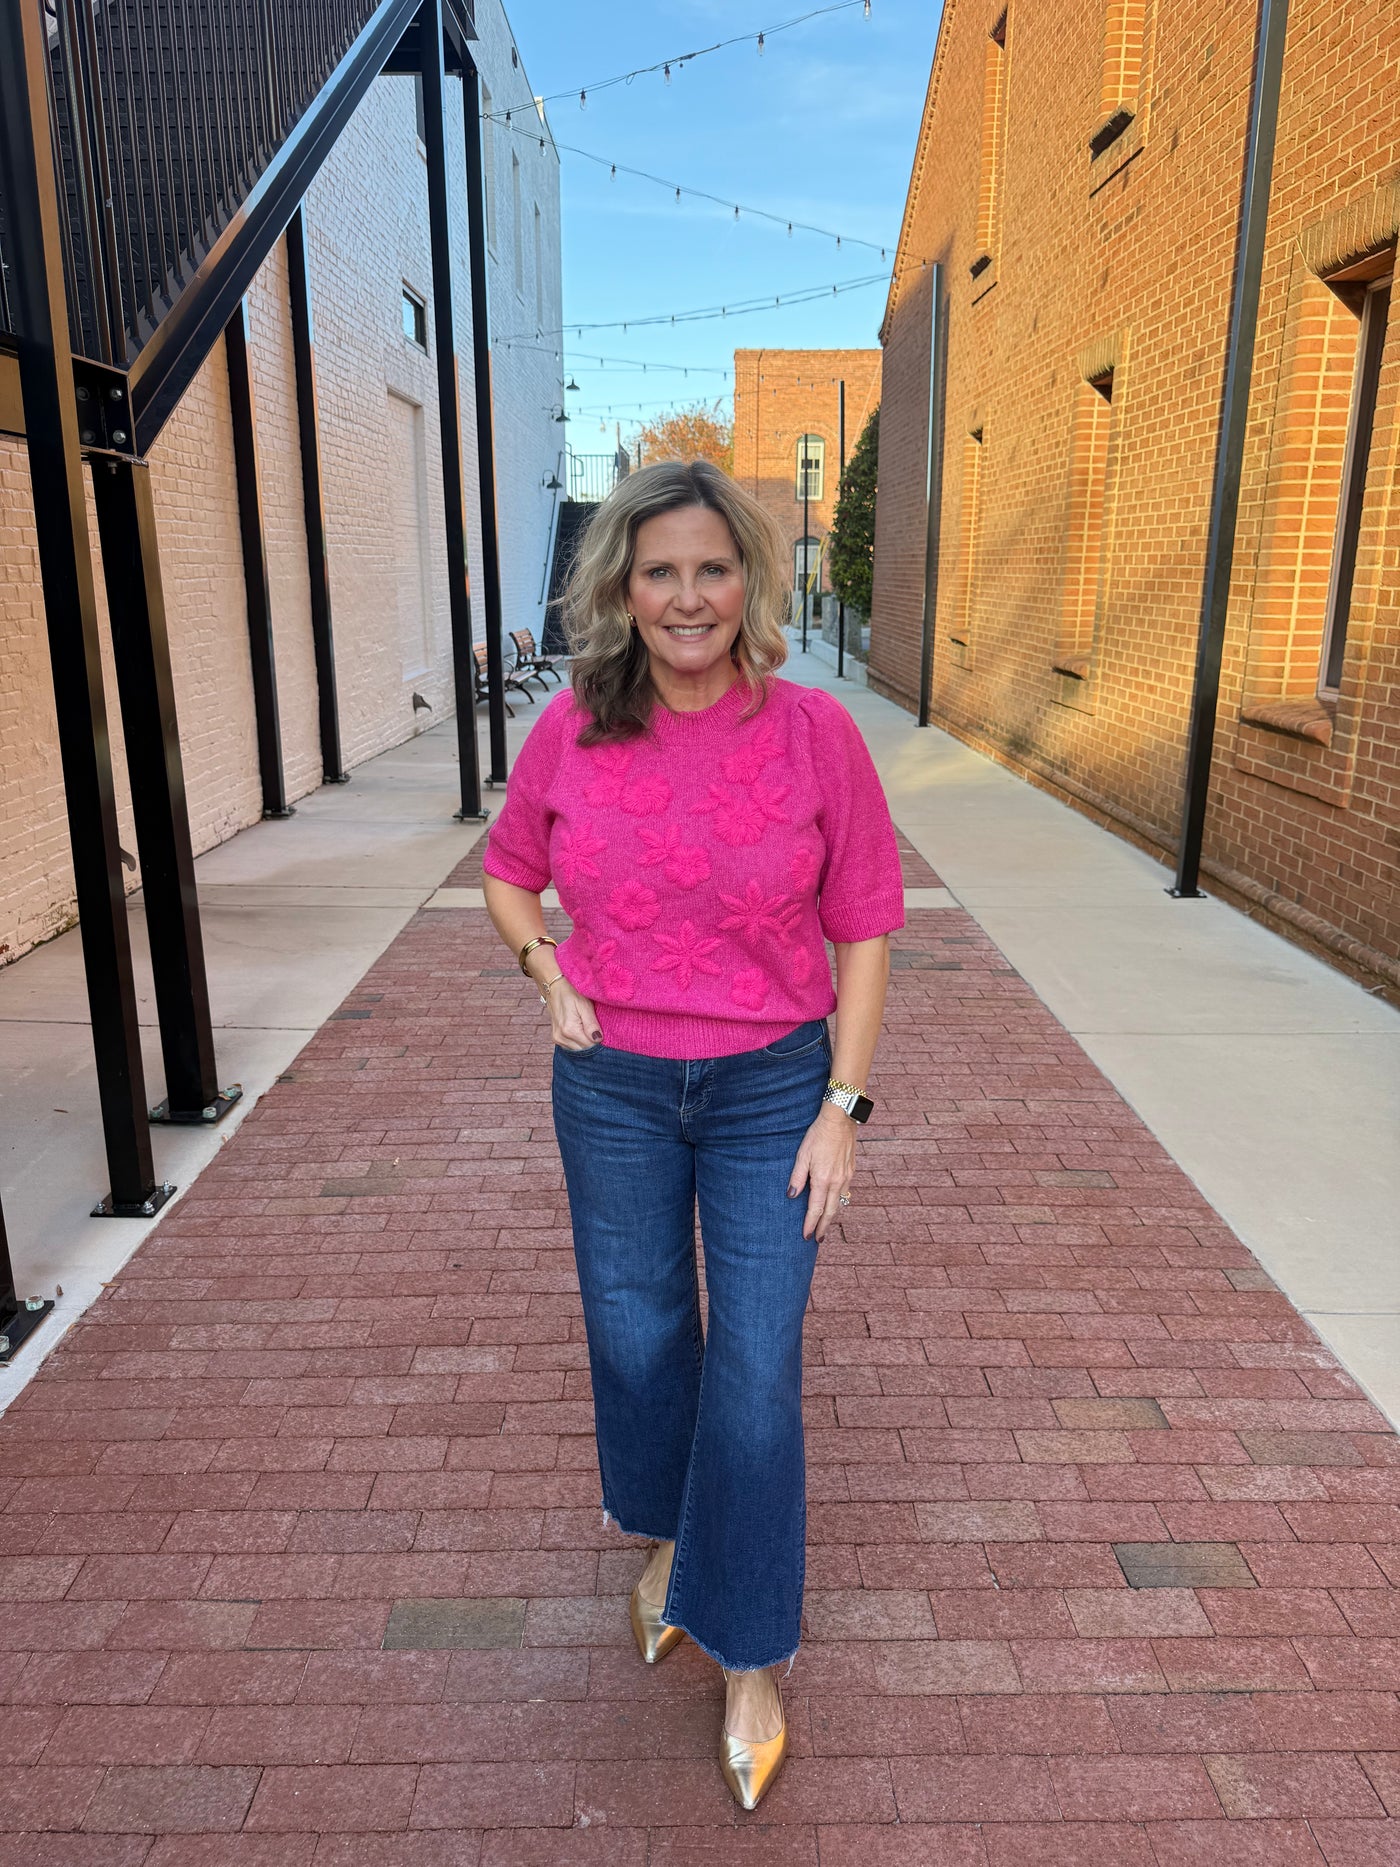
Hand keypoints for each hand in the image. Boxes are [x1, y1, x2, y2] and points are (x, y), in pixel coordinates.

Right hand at [545, 975, 602, 1051]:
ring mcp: (557, 1039)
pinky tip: (581, 1030)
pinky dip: (578, 1041)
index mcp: (569, 1030)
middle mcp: (561, 1038)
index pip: (590, 1045)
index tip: (601, 1029)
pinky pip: (572, 1046)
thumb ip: (591, 1024)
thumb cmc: (571, 993)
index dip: (598, 1039)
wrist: (554, 988)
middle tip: (595, 1027)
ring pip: (578, 1049)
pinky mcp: (556, 1038)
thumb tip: (598, 1039)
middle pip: (584, 1049)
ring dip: (585, 1041)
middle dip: (592, 1040)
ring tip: (586, 1026)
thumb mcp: (585, 1005)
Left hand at [788, 1103, 855, 1242]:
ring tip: (825, 1224)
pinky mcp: (851, 1170)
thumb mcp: (803, 1154)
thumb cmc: (818, 1134)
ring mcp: (847, 1176)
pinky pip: (845, 1191)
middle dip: (824, 1227)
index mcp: (823, 1179)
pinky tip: (834, 1202)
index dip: (811, 1224)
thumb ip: (797, 1177)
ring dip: (831, 1215)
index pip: (815, 1209)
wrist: (840, 1119)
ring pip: (839, 1202)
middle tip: (818, 1239)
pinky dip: (838, 1201)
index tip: (807, 1237)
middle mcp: (837, 1181)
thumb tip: (791, 1196)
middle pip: (830, 1211)